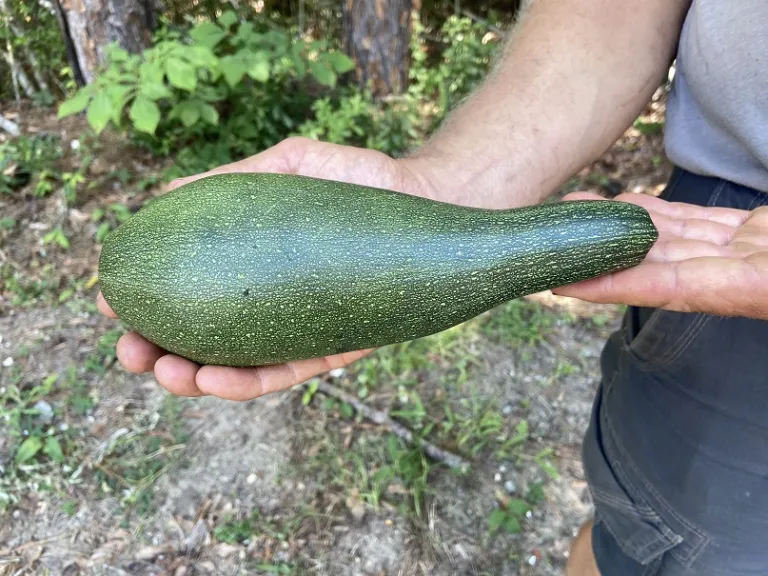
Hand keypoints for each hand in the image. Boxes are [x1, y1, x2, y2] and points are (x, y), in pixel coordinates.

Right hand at [97, 137, 439, 400]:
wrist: (429, 198)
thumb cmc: (358, 181)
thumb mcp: (288, 166)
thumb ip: (232, 182)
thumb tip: (161, 196)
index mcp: (252, 268)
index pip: (191, 294)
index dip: (148, 306)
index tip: (110, 304)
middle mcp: (271, 303)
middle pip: (205, 339)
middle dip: (160, 354)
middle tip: (129, 353)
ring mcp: (302, 327)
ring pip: (240, 367)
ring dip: (194, 378)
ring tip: (164, 373)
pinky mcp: (338, 346)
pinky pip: (288, 372)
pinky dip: (248, 380)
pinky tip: (214, 376)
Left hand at [553, 191, 767, 319]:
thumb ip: (751, 283)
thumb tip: (678, 277)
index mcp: (737, 290)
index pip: (657, 287)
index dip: (606, 285)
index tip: (561, 284)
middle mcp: (728, 276)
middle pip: (650, 260)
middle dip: (602, 248)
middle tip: (555, 234)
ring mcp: (738, 252)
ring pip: (667, 235)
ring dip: (622, 223)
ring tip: (579, 209)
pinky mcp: (750, 232)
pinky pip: (695, 221)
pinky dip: (662, 214)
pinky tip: (628, 205)